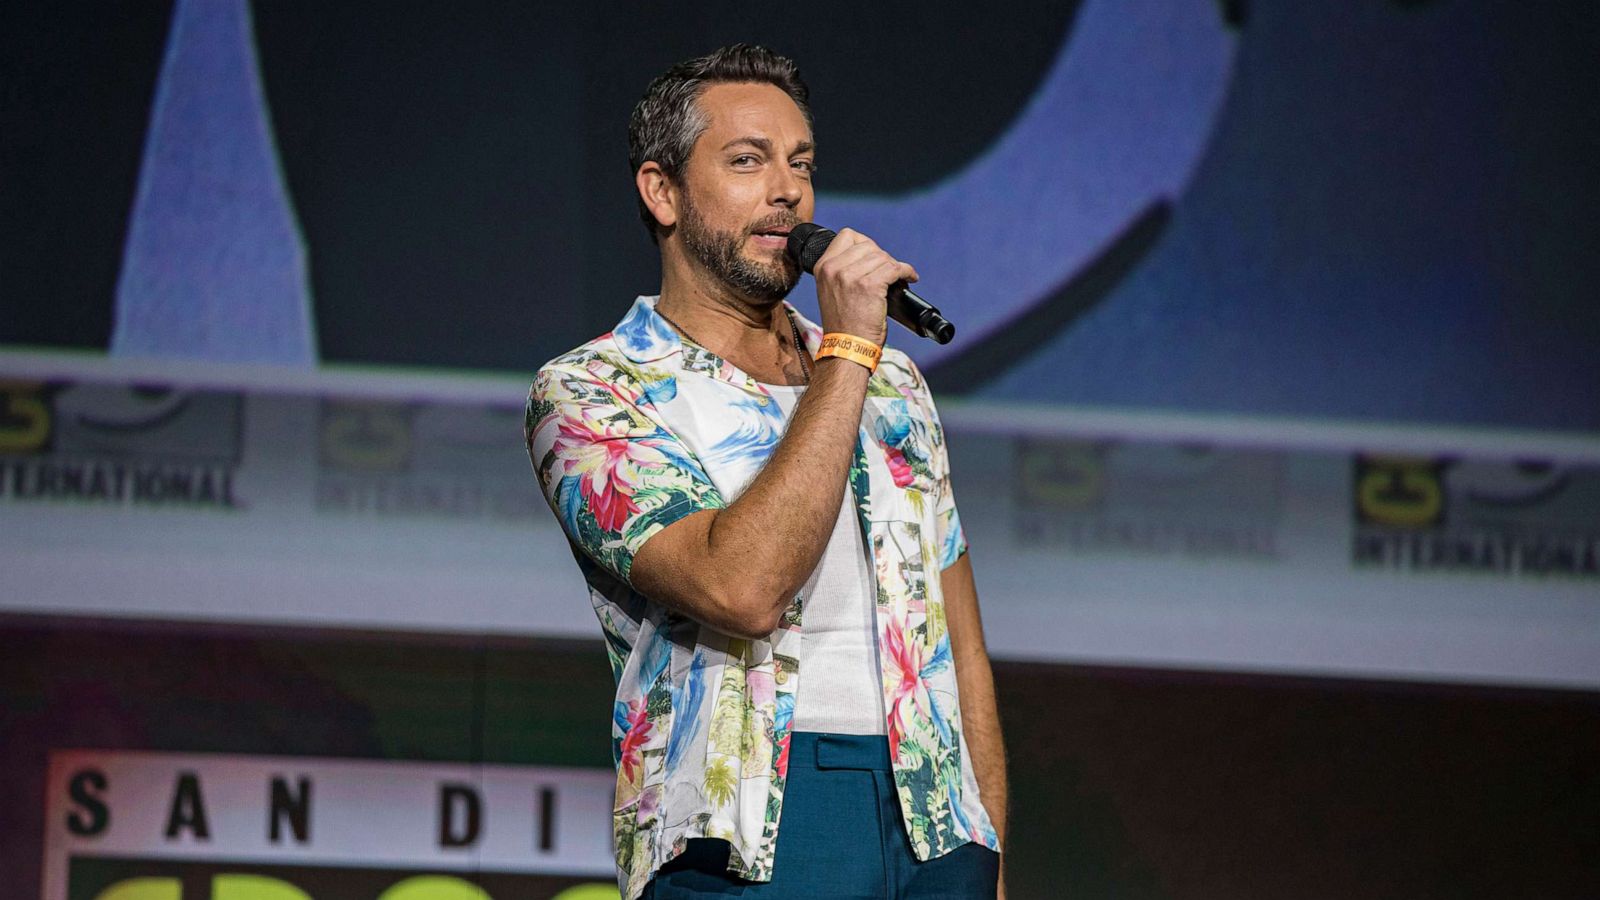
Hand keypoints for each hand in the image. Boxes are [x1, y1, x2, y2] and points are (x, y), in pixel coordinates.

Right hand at [809, 228, 916, 346]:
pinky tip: (909, 278)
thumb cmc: (844, 324)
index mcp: (822, 267)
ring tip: (899, 278)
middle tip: (888, 272)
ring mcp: (850, 276)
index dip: (866, 244)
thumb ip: (843, 270)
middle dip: (882, 257)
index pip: (847, 236)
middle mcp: (833, 269)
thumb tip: (871, 256)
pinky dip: (906, 272)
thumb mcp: (832, 291)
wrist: (846, 348)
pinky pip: (895, 268)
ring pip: (882, 256)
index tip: (875, 257)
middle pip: (868, 245)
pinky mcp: (869, 286)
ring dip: (894, 266)